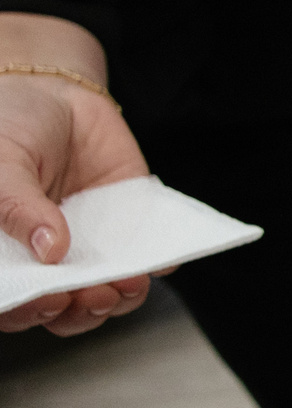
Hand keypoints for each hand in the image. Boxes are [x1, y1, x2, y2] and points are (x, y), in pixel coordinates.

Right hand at [0, 72, 152, 335]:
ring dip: (120, 299)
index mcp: (5, 256)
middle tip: (92, 295)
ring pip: (105, 295)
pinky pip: (147, 258)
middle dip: (79, 312)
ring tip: (127, 283)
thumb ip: (15, 206)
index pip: (15, 302)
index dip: (28, 311)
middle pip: (61, 311)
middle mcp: (45, 262)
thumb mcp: (1, 162)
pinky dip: (156, 266)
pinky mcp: (127, 230)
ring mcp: (88, 249)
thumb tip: (50, 249)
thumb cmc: (9, 128)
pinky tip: (159, 262)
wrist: (54, 95)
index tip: (48, 301)